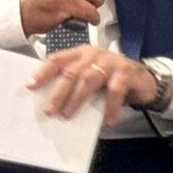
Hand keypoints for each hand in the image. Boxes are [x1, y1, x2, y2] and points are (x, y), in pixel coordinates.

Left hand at [28, 44, 153, 124]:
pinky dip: (110, 106)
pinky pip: (115, 90)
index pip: (57, 59)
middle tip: (49, 110)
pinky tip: (107, 119)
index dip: (43, 72)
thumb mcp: (90, 77)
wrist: (142, 78)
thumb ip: (73, 82)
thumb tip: (51, 102)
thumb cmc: (110, 78)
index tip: (30, 85)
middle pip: (71, 71)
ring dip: (77, 98)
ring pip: (89, 79)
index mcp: (80, 53)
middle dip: (58, 92)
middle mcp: (93, 54)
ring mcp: (111, 61)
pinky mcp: (126, 72)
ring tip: (68, 114)